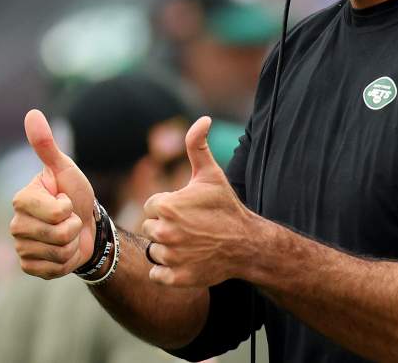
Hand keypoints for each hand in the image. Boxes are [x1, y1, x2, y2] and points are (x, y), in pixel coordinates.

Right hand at [10, 109, 96, 278]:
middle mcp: (15, 225)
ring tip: (67, 234)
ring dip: (71, 244)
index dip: (68, 208)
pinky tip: (63, 251)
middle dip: (72, 227)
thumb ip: (47, 145)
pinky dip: (66, 262)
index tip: (66, 200)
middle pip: (56, 235)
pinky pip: (52, 270)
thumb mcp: (65, 169)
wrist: (85, 226)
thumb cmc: (74, 194)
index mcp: (21, 201)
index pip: (54, 212)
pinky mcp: (30, 267)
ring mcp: (21, 248)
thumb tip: (32, 113)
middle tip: (69, 219)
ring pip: (56, 253)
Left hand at [142, 116, 258, 287]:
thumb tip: (203, 118)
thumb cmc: (226, 207)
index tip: (188, 210)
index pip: (151, 207)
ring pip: (154, 251)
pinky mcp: (175, 278)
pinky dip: (168, 270)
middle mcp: (164, 232)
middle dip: (167, 227)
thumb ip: (198, 145)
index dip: (169, 207)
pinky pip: (157, 274)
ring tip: (191, 243)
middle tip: (191, 227)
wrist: (247, 244)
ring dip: (168, 248)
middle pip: (150, 228)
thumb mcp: (211, 174)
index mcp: (166, 206)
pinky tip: (187, 260)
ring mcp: (170, 257)